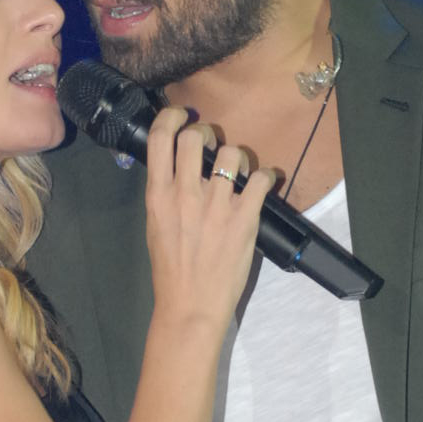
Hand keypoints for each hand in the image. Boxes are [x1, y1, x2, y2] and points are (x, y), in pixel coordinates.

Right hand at [143, 108, 273, 330]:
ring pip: (232, 152)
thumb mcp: (155, 224)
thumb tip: (178, 164)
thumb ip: (165, 192)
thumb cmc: (171, 268)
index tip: (181, 117)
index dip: (172, 117)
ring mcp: (217, 205)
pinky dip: (266, 176)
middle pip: (195, 136)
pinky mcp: (245, 218)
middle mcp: (186, 194)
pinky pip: (262, 178)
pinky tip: (263, 183)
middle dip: (206, 133)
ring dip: (237, 157)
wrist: (190, 304)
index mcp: (158, 194)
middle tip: (211, 147)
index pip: (160, 137)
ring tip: (237, 172)